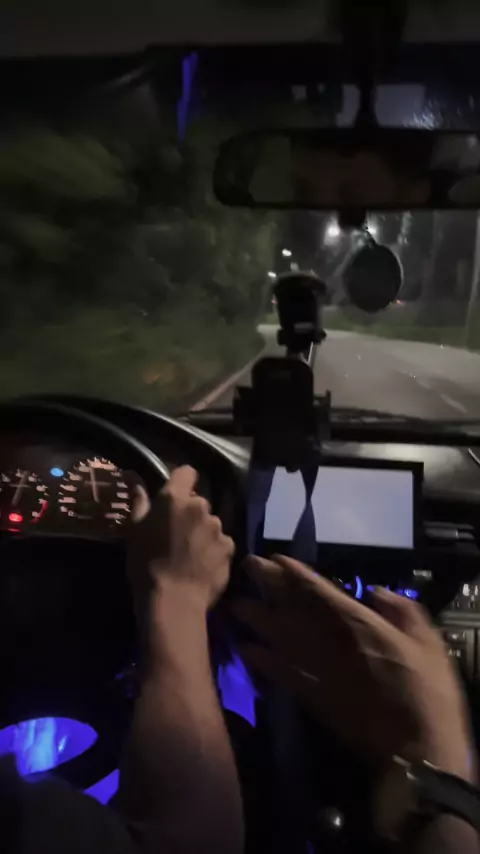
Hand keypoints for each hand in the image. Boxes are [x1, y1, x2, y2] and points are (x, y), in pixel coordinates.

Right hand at [129, 466, 234, 613]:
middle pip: (198, 502)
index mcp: (175, 498)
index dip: (182, 481)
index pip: (186, 472)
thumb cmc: (146, 564)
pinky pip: (221, 542)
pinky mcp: (230, 547)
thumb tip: (131, 474)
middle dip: (190, 513)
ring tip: (190, 554)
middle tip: (177, 534)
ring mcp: (218, 527)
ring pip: (210, 523)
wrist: (173, 601)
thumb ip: (139, 500)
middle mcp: (201, 507)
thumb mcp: (134, 531)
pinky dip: (214, 550)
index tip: (174, 496)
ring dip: (202, 532)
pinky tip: (202, 566)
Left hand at [232, 555, 473, 780]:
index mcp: (359, 624)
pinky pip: (280, 674)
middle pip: (294, 607)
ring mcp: (318, 670)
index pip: (319, 591)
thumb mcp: (428, 642)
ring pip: (281, 636)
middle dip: (270, 585)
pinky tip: (245, 651)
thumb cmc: (427, 692)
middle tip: (247, 566)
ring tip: (235, 604)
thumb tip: (376, 592)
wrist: (415, 749)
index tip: (275, 558)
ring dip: (257, 619)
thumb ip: (402, 611)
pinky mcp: (312, 698)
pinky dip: (262, 662)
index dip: (295, 574)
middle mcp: (331, 641)